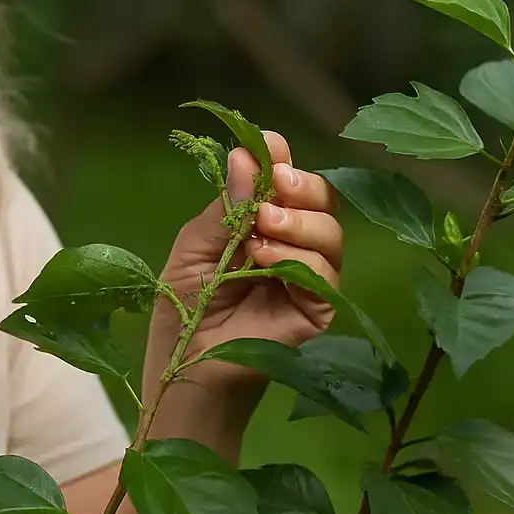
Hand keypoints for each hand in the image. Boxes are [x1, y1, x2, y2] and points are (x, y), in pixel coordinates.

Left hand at [147, 135, 342, 394]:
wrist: (183, 365)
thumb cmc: (183, 307)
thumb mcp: (195, 247)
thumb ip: (226, 207)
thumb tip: (245, 155)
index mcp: (263, 222)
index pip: (288, 182)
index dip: (283, 159)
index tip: (270, 147)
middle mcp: (293, 244)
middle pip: (323, 201)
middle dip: (302, 186)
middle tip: (276, 184)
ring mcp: (308, 277)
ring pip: (331, 233)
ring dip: (298, 221)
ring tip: (260, 229)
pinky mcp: (317, 310)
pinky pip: (325, 274)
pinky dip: (298, 258)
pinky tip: (264, 260)